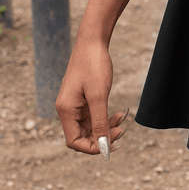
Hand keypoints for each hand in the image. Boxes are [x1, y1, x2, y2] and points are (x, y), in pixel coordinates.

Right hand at [55, 41, 126, 156]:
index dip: (92, 147)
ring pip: (90, 127)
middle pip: (82, 136)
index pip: (74, 141)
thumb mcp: (98, 95)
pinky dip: (105, 118)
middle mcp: (68, 110)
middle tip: (121, 131)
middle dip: (102, 137)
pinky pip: (93, 116)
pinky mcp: (83, 99)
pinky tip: (118, 114)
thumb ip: (100, 122)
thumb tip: (103, 146)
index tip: (111, 144)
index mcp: (66, 110)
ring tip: (122, 121)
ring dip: (106, 128)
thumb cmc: (93, 65)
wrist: (93, 42)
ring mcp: (75, 104)